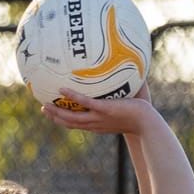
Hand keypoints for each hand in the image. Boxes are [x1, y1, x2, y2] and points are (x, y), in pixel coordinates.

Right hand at [41, 86, 156, 134]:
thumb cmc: (142, 115)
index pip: (79, 124)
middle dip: (56, 117)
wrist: (149, 123)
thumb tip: (123, 70)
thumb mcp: (127, 103)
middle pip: (71, 123)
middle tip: (43, 108)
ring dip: (58, 111)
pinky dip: (73, 96)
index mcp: (99, 124)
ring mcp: (99, 118)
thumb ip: (122, 90)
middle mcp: (96, 124)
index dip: (65, 120)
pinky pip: (85, 103)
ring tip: (44, 104)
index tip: (54, 114)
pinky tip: (62, 89)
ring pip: (73, 117)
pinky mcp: (105, 110)